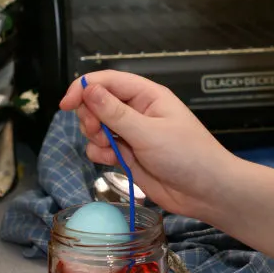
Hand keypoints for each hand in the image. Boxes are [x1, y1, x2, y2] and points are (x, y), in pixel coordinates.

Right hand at [59, 70, 233, 219]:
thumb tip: (88, 90)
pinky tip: (114, 162)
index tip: (66, 104)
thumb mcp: (149, 133)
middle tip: (96, 132)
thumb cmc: (188, 156)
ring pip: (97, 127)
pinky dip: (101, 154)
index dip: (84, 88)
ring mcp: (132, 134)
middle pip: (97, 103)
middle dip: (90, 117)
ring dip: (95, 138)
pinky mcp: (128, 155)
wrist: (207, 191)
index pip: (108, 81)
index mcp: (147, 96)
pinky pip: (102, 149)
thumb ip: (116, 113)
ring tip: (111, 150)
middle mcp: (137, 111)